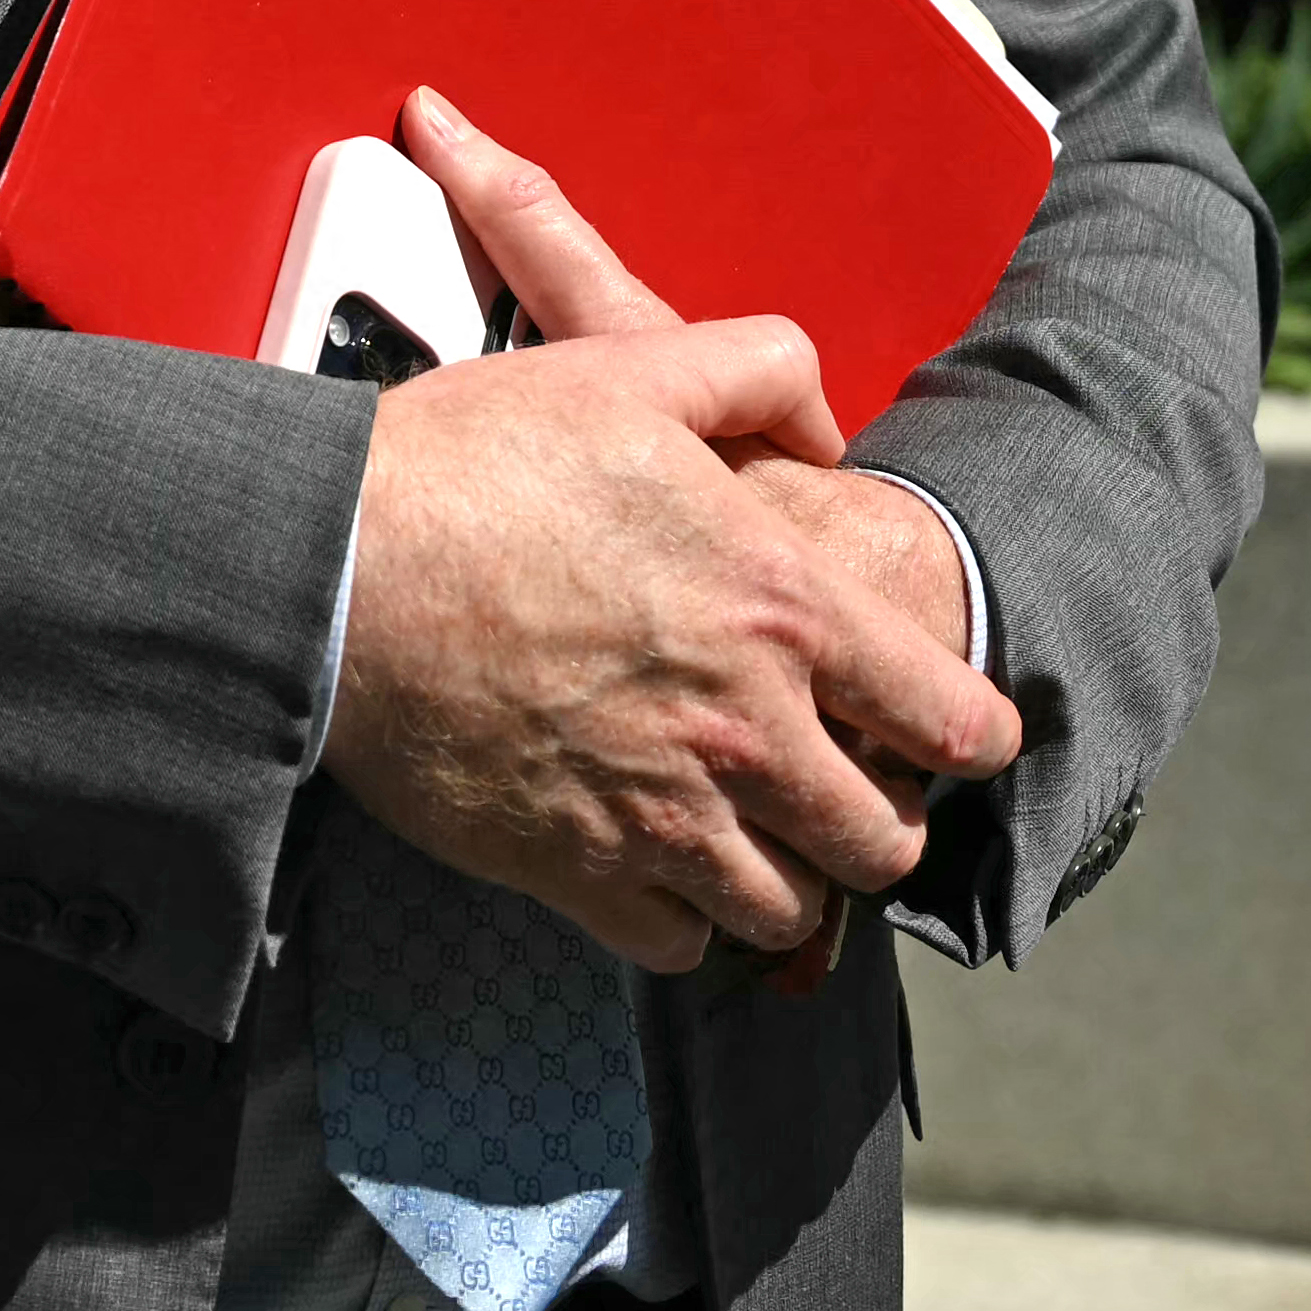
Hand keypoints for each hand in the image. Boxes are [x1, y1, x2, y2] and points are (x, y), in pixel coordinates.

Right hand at [320, 90, 1021, 971]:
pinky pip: (679, 944)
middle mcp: (745, 729)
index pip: (948, 717)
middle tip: (859, 799)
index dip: (978, 735)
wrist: (332, 565)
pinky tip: (668, 873)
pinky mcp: (576, 870)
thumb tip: (825, 421)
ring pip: (790, 910)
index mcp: (783, 607)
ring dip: (792, 883)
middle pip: (884, 841)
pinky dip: (687, 921)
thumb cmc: (476, 459)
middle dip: (887, 825)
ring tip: (767, 846)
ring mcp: (662, 813)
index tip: (970, 740)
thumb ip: (758, 371)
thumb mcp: (632, 365)